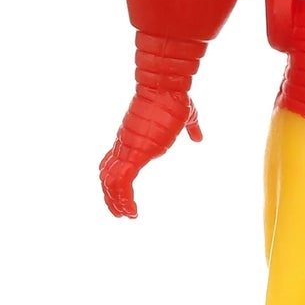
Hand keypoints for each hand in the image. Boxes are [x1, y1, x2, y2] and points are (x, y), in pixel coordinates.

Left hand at [99, 89, 200, 217]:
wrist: (167, 88)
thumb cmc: (175, 99)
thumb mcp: (186, 117)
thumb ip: (190, 128)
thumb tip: (198, 137)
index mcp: (133, 137)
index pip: (113, 161)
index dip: (113, 179)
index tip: (120, 194)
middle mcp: (125, 145)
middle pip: (106, 174)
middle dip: (110, 196)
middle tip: (119, 213)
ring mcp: (128, 150)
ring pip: (110, 182)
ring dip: (115, 202)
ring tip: (126, 215)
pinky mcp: (134, 155)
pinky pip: (120, 183)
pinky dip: (122, 200)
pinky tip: (131, 212)